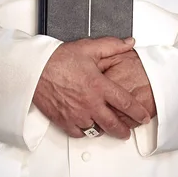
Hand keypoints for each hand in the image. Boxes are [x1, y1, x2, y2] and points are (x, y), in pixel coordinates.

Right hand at [33, 37, 150, 139]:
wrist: (35, 69)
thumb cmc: (58, 59)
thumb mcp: (88, 48)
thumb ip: (112, 46)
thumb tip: (128, 43)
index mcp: (98, 86)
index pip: (125, 102)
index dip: (137, 112)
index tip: (143, 116)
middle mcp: (89, 103)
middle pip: (113, 124)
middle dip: (123, 130)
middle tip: (127, 131)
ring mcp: (77, 114)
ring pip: (96, 130)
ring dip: (103, 130)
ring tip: (106, 127)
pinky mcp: (64, 120)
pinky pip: (79, 133)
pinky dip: (85, 131)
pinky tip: (87, 126)